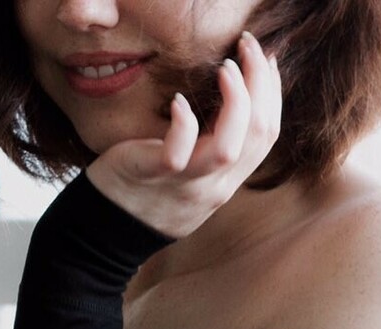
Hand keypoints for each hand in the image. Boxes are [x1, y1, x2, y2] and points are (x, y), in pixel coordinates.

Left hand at [84, 29, 282, 240]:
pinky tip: (179, 101)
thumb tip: (235, 97)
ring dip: (235, 102)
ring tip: (226, 68)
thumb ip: (214, 144)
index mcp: (227, 181)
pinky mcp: (153, 176)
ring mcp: (185, 185)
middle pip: (256, 136)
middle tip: (250, 46)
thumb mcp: (192, 171)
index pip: (266, 136)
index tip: (267, 60)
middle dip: (261, 85)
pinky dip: (183, 125)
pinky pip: (177, 154)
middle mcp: (214, 187)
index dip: (274, 95)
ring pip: (227, 150)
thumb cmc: (147, 189)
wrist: (106, 230)